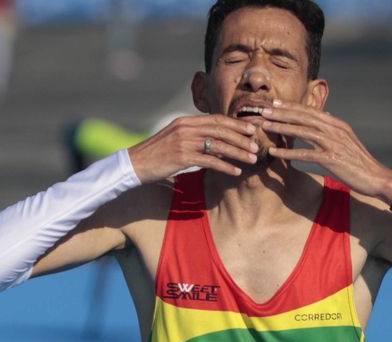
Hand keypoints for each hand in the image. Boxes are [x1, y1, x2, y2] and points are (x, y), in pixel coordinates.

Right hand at [127, 114, 261, 181]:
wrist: (136, 164)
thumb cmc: (157, 154)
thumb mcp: (176, 139)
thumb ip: (195, 137)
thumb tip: (217, 143)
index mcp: (186, 121)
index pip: (216, 119)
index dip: (236, 124)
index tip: (251, 129)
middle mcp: (186, 128)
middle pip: (220, 130)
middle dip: (241, 137)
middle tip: (256, 145)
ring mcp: (184, 142)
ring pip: (218, 145)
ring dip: (238, 152)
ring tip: (252, 159)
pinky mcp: (182, 157)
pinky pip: (210, 161)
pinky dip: (225, 166)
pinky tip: (236, 171)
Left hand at [259, 101, 391, 201]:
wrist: (376, 178)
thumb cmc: (359, 163)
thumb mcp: (346, 142)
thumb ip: (333, 131)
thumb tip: (323, 119)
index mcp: (337, 124)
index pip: (310, 111)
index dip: (291, 106)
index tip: (274, 103)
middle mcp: (335, 130)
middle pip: (303, 117)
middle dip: (281, 112)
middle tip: (262, 109)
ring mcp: (333, 143)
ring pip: (302, 131)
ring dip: (281, 127)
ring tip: (264, 125)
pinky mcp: (331, 159)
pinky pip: (305, 154)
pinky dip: (288, 152)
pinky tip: (274, 153)